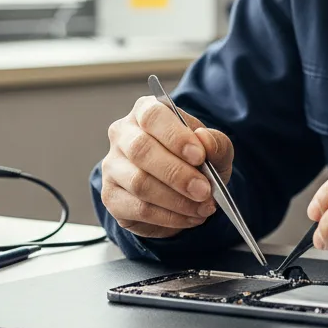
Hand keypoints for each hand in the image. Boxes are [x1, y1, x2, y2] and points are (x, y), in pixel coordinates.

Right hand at [100, 96, 233, 238]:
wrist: (184, 189)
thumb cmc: (196, 160)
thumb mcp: (215, 149)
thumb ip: (215, 143)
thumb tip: (204, 139)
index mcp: (146, 111)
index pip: (153, 116)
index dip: (175, 136)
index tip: (199, 156)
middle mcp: (123, 134)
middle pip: (141, 150)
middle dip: (177, 174)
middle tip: (204, 190)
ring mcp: (112, 166)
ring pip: (139, 183)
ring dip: (176, 200)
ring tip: (202, 207)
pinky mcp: (111, 196)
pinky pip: (138, 208)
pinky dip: (168, 216)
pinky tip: (188, 217)